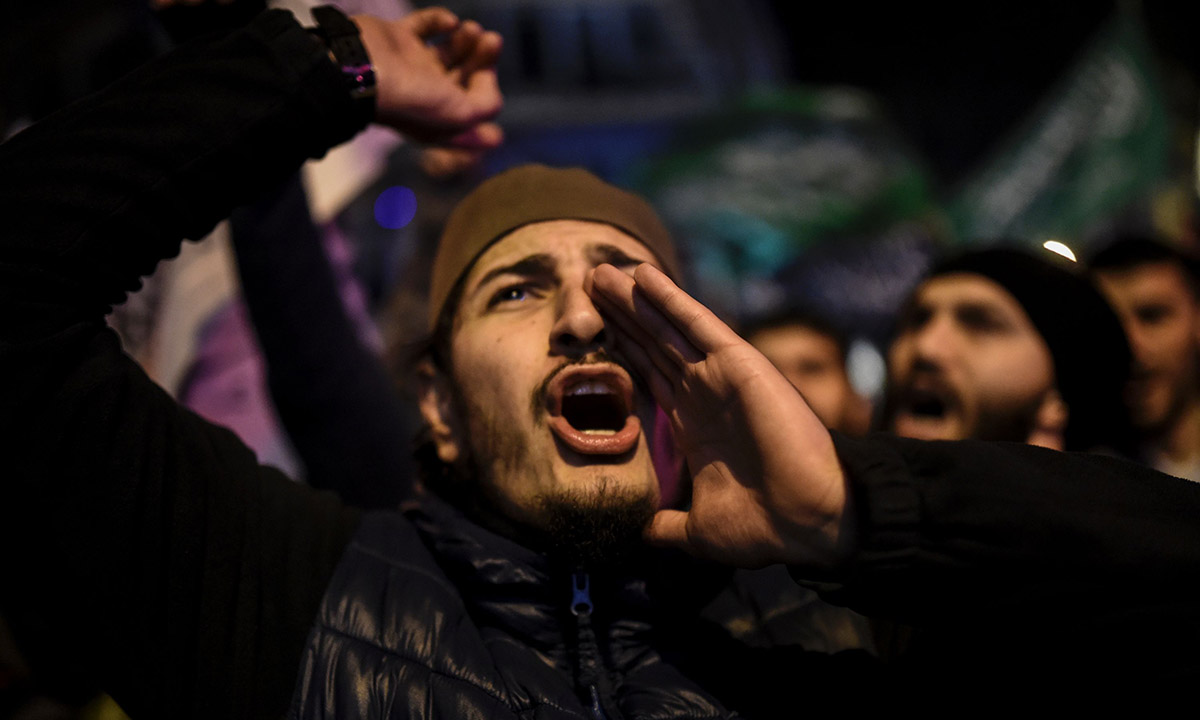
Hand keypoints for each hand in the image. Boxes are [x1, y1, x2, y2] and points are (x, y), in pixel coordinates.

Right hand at [353, 9, 502, 155]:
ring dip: (467, 38)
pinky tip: (449, 22)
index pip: (475, 106)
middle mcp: (427, 95)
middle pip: (466, 75)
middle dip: (484, 57)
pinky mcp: (398, 39)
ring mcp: (412, 66)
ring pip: (450, 50)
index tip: (486, 75)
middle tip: (493, 40)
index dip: (488, 89)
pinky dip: (440, 20)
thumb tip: (489, 82)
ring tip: (472, 29)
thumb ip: (486, 104)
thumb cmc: (412, 100)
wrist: (361, 71)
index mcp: (440, 119)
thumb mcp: (461, 115)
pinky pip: (425, 25)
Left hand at [586, 263, 854, 569]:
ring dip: (635, 299)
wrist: (810, 520)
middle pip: (652, 345)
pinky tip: (643, 277)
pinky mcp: (739, 365)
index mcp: (695, 426)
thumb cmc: (765, 526)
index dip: (622, 350)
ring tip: (600, 272)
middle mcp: (704, 394)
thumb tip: (644, 536)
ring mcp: (721, 376)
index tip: (593, 329)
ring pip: (667, 328)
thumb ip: (669, 526)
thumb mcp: (700, 531)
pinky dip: (670, 299)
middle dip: (621, 316)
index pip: (649, 376)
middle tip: (587, 284)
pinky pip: (697, 325)